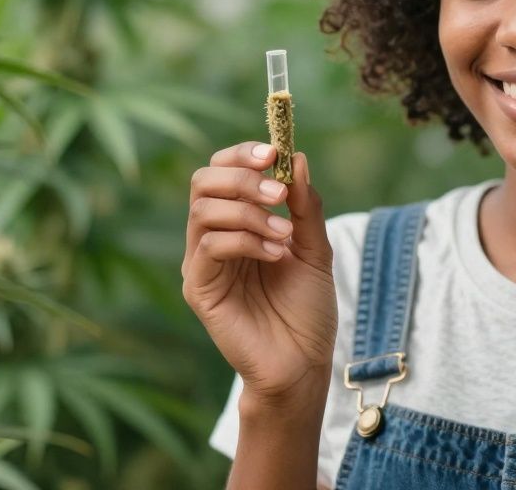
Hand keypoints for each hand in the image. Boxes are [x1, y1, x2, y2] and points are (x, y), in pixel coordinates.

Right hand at [182, 142, 336, 403]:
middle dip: (242, 177)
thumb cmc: (307, 309)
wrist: (303, 363)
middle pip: (203, 181)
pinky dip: (246, 240)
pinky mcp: (199, 289)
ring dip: (250, 212)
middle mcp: (213, 238)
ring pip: (204, 210)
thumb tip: (297, 157)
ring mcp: (202, 263)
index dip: (242, 154)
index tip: (274, 152)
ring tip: (284, 235)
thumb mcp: (315, 249)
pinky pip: (209, 246)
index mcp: (237, 223)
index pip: (223, 171)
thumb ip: (306, 205)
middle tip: (279, 193)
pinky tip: (275, 255)